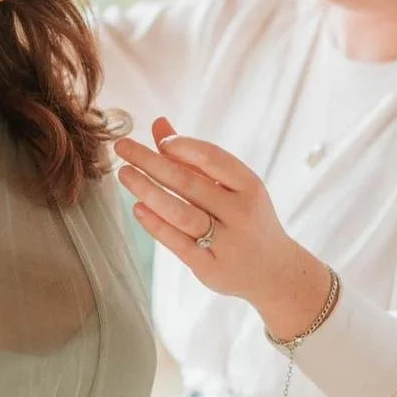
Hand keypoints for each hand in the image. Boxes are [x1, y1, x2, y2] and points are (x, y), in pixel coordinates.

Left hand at [114, 118, 332, 339]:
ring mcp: (226, 242)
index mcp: (250, 186)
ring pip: (181, 213)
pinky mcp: (211, 268)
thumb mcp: (232, 187)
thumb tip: (158, 124)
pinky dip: (155, 224)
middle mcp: (240, 213)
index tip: (158, 141)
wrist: (274, 271)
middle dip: (151, 162)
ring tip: (124, 174)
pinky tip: (137, 208)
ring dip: (148, 191)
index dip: (182, 146)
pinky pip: (177, 243)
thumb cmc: (246, 218)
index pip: (213, 158)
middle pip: (188, 183)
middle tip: (122, 147)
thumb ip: (194, 157)